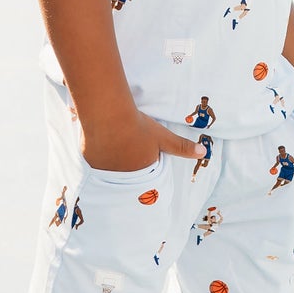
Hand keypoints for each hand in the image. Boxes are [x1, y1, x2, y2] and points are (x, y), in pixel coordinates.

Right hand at [80, 110, 203, 172]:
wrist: (109, 114)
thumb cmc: (138, 126)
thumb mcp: (163, 137)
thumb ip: (182, 147)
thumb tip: (203, 153)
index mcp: (142, 173)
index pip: (145, 175)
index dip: (144, 162)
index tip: (139, 152)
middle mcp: (123, 178)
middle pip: (127, 175)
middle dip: (127, 166)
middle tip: (125, 149)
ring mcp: (105, 173)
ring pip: (110, 172)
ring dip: (112, 164)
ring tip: (112, 147)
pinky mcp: (90, 166)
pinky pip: (95, 167)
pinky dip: (97, 160)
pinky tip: (98, 148)